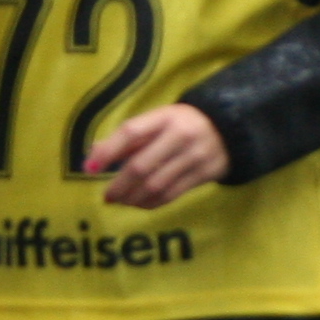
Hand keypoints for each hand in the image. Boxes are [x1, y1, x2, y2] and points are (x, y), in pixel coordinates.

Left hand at [84, 103, 229, 208]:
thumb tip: (93, 157)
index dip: (108, 151)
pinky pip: (172, 194)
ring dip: (133, 198)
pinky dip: (151, 203)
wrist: (230, 127)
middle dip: (119, 186)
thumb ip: (127, 138)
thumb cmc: (182, 124)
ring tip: (122, 201)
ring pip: (155, 185)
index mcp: (166, 117)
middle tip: (107, 196)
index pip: (131, 132)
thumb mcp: (158, 121)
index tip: (89, 169)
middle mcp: (181, 135)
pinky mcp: (206, 173)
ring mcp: (196, 155)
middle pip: (141, 165)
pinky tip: (141, 203)